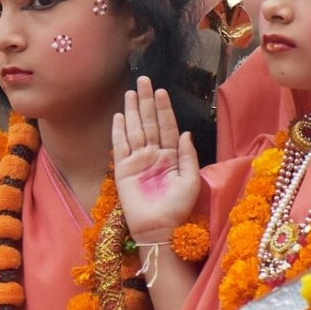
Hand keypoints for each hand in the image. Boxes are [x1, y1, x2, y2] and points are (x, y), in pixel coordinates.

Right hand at [112, 76, 199, 241]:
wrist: (159, 229)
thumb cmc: (178, 209)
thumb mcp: (191, 181)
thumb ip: (188, 155)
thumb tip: (186, 133)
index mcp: (171, 156)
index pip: (167, 126)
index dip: (164, 108)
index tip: (161, 90)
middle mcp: (154, 154)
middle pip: (149, 122)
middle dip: (147, 101)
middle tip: (144, 80)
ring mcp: (137, 160)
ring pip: (135, 129)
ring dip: (133, 110)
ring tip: (131, 91)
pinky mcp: (123, 169)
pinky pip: (120, 145)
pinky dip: (119, 130)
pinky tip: (119, 115)